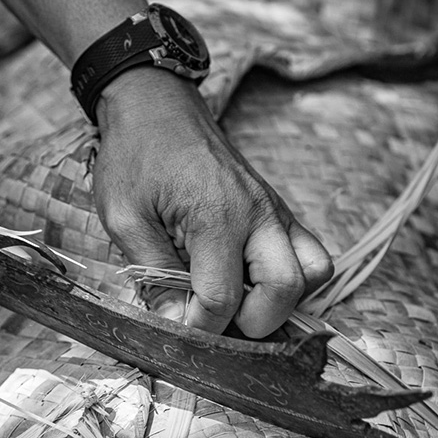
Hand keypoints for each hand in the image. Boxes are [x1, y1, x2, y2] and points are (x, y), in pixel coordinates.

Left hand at [92, 68, 333, 336]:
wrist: (156, 106)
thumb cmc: (135, 156)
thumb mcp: (124, 217)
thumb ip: (151, 274)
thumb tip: (173, 323)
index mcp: (216, 216)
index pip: (223, 298)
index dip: (200, 327)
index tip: (176, 330)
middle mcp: (259, 214)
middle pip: (285, 291)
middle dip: (249, 322)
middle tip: (210, 318)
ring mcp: (275, 210)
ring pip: (313, 273)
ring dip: (280, 300)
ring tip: (235, 300)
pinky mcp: (279, 209)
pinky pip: (310, 253)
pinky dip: (292, 277)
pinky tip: (250, 280)